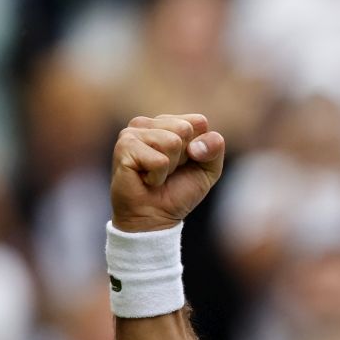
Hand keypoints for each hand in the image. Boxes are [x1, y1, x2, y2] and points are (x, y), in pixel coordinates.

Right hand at [110, 113, 225, 231]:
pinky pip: (159, 160)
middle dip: (184, 157)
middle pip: (185, 129)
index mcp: (168, 122)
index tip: (186, 163)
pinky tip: (145, 179)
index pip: (199, 122)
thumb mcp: (208, 169)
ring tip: (156, 175)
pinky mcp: (125, 146)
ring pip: (172, 142)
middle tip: (168, 170)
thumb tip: (196, 144)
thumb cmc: (178, 192)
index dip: (200, 149)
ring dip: (170, 167)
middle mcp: (148, 123)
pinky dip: (158, 176)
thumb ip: (215, 148)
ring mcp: (133, 132)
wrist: (154, 217)